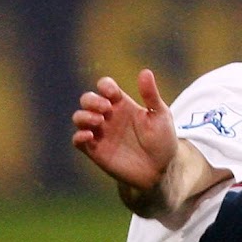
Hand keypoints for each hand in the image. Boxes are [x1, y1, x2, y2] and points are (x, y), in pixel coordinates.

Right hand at [72, 69, 177, 192]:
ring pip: (79, 118)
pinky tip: (90, 135)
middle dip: (92, 100)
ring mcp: (101, 134)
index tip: (113, 94)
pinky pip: (77, 141)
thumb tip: (144, 71)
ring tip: (100, 121)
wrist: (161, 169)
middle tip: (106, 109)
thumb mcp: (160, 115)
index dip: (105, 86)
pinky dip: (79, 136)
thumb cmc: (163, 140)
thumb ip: (150, 95)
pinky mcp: (96, 151)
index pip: (105, 87)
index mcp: (123, 104)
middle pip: (87, 99)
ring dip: (84, 116)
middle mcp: (109, 117)